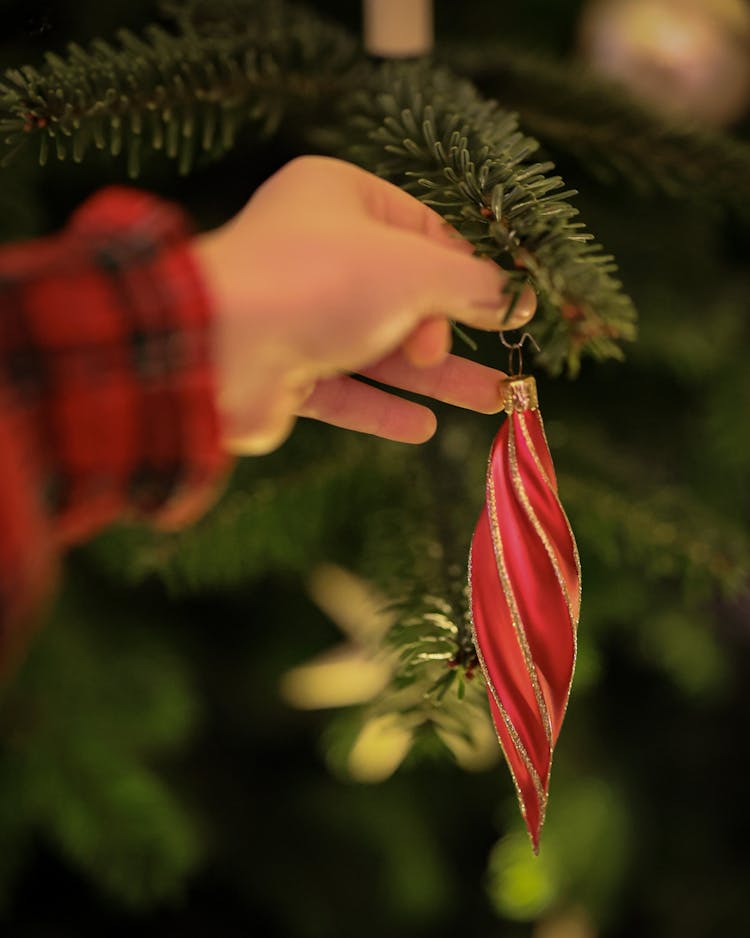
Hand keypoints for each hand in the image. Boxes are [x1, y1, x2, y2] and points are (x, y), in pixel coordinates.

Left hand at [192, 155, 535, 453]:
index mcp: (340, 199)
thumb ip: (473, 286)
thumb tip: (521, 301)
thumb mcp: (415, 271)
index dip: (470, 271)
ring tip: (495, 402)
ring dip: (435, 379)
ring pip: (381, 348)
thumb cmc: (319, 282)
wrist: (217, 349)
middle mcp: (316, 252)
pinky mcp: (282, 371)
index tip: (509, 308)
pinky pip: (345, 390)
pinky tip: (423, 428)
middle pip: (404, 294)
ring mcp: (296, 314)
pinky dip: (383, 409)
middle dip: (453, 332)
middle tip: (496, 364)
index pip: (425, 231)